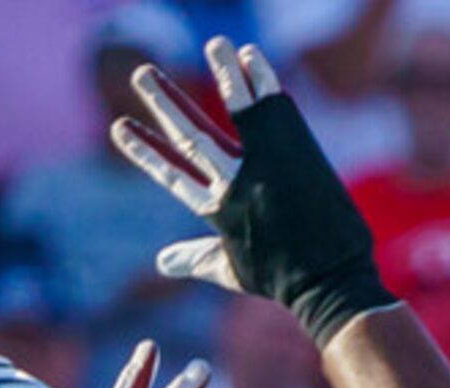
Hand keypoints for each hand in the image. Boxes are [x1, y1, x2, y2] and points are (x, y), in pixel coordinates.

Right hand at [111, 37, 393, 342]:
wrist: (331, 281)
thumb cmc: (282, 279)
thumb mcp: (232, 271)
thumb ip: (195, 260)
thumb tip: (161, 264)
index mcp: (217, 210)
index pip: (172, 175)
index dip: (145, 152)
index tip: (118, 128)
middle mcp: (234, 183)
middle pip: (192, 135)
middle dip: (165, 103)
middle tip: (140, 73)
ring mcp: (265, 164)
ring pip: (235, 110)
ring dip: (223, 73)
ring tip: (213, 43)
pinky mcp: (293, 151)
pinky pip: (273, 106)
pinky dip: (259, 79)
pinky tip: (248, 54)